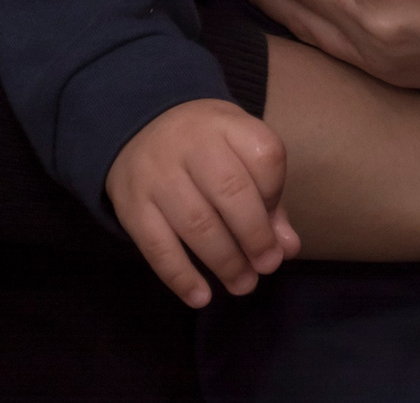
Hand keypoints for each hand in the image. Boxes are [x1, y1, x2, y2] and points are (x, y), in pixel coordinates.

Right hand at [105, 98, 300, 307]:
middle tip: (267, 266)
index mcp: (226, 124)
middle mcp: (190, 144)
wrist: (136, 127)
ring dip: (225, 262)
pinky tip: (201, 297)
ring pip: (197, 223)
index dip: (276, 194)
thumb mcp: (238, 149)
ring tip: (243, 284)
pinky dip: (181, 277)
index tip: (275, 220)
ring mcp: (156, 174)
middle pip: (231, 191)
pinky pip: (157, 247)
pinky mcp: (131, 206)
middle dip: (255, 236)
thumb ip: (266, 196)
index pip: (265, 156)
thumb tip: (288, 248)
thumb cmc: (203, 144)